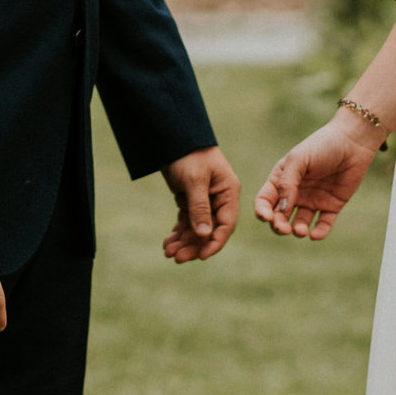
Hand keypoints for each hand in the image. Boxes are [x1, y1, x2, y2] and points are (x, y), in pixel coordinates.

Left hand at [161, 145, 239, 262]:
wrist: (172, 136)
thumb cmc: (188, 154)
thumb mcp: (194, 181)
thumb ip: (200, 208)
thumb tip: (205, 235)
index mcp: (228, 192)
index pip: (226, 224)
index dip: (214, 243)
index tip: (200, 256)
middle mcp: (219, 198)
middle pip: (209, 230)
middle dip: (194, 245)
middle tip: (177, 258)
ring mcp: (205, 199)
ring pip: (197, 228)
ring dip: (184, 241)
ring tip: (168, 252)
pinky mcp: (190, 199)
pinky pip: (187, 221)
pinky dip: (178, 232)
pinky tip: (168, 242)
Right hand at [255, 116, 383, 238]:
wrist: (353, 142)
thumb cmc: (322, 145)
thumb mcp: (298, 159)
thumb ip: (287, 183)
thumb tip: (281, 210)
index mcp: (281, 179)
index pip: (265, 200)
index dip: (262, 211)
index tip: (266, 218)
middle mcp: (295, 192)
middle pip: (280, 216)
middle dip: (279, 225)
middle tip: (284, 229)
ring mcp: (313, 200)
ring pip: (299, 223)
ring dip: (297, 230)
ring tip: (300, 230)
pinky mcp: (331, 206)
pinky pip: (323, 224)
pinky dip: (318, 232)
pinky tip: (315, 234)